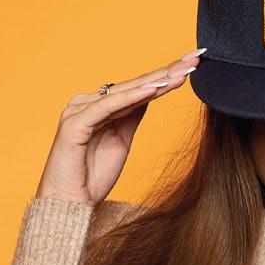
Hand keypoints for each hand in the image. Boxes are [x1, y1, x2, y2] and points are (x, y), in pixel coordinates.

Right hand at [35, 48, 206, 204]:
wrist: (69, 205)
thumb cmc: (92, 177)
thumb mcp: (122, 141)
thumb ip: (132, 116)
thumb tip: (150, 93)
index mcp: (99, 107)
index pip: (138, 87)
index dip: (166, 76)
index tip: (193, 65)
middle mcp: (87, 103)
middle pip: (134, 85)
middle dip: (166, 72)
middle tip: (194, 59)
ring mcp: (79, 111)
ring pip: (124, 92)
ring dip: (155, 82)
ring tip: (181, 72)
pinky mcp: (74, 124)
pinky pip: (107, 107)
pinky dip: (131, 97)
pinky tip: (153, 89)